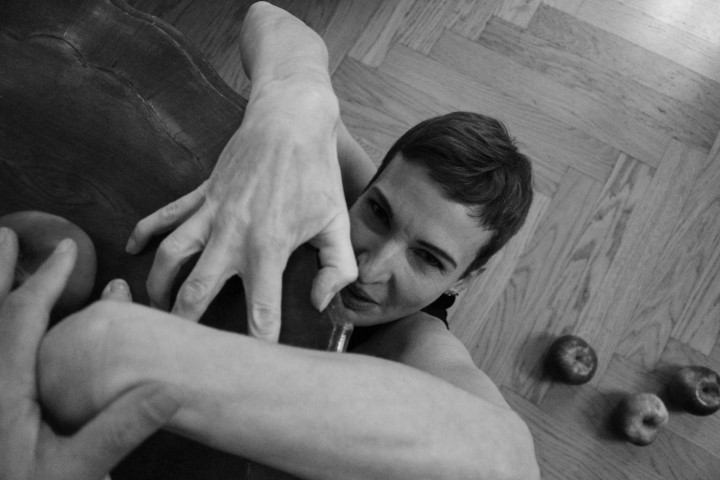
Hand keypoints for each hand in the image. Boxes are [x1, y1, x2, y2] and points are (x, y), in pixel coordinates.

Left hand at [0, 226, 179, 479]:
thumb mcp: (75, 472)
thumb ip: (118, 429)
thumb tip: (167, 389)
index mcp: (3, 391)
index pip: (22, 318)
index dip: (44, 280)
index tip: (66, 250)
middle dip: (0, 273)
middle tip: (5, 237)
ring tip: (2, 264)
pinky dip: (1, 330)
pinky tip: (10, 332)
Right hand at [125, 86, 356, 340]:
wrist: (291, 119)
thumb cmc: (316, 173)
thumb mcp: (337, 222)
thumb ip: (337, 269)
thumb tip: (320, 303)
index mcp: (267, 248)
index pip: (260, 310)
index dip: (257, 344)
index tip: (250, 369)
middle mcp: (230, 235)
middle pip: (196, 292)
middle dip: (185, 326)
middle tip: (179, 351)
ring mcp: (210, 213)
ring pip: (169, 257)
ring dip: (156, 285)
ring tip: (154, 308)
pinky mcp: (200, 194)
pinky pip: (163, 215)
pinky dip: (143, 231)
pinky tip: (131, 249)